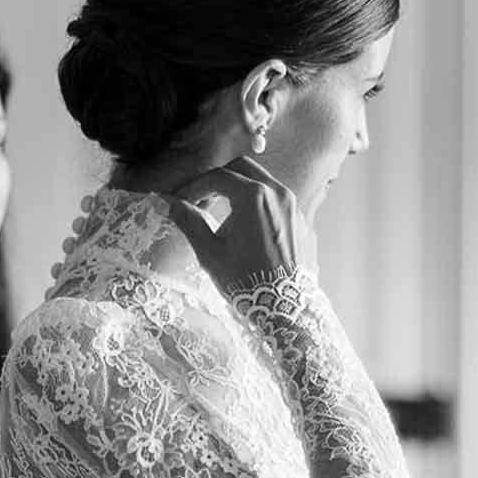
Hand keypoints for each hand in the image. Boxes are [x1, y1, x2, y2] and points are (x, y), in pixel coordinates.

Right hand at [165, 155, 311, 295]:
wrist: (286, 308)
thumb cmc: (246, 281)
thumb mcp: (210, 253)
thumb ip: (190, 222)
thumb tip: (175, 206)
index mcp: (253, 196)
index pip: (217, 177)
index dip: (194, 187)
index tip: (182, 200)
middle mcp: (278, 193)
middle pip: (242, 169)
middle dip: (218, 180)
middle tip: (201, 199)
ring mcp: (294, 206)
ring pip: (262, 183)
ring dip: (239, 192)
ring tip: (223, 217)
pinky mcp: (302, 221)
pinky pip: (277, 203)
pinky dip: (259, 207)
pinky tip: (247, 230)